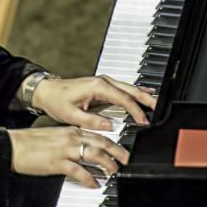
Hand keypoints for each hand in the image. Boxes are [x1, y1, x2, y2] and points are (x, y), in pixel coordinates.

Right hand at [7, 125, 128, 188]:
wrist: (12, 146)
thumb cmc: (30, 143)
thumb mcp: (55, 136)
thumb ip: (70, 140)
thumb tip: (83, 149)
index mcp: (71, 130)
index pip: (98, 133)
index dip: (112, 141)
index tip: (120, 149)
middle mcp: (71, 137)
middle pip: (101, 142)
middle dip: (117, 151)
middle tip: (127, 160)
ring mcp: (65, 150)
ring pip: (94, 154)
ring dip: (107, 164)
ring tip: (114, 172)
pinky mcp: (57, 163)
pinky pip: (79, 171)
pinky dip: (89, 178)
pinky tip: (94, 184)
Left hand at [31, 74, 155, 129]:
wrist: (48, 91)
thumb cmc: (57, 100)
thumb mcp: (71, 114)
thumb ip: (91, 120)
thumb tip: (109, 125)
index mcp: (98, 86)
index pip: (123, 98)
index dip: (135, 110)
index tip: (143, 121)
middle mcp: (103, 81)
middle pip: (131, 89)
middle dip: (146, 99)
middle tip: (159, 108)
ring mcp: (104, 83)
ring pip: (129, 88)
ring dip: (143, 95)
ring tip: (156, 103)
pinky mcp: (103, 87)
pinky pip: (123, 89)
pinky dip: (135, 92)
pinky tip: (145, 93)